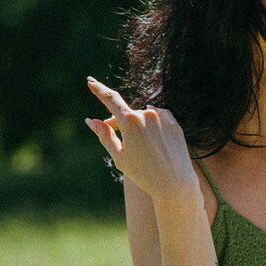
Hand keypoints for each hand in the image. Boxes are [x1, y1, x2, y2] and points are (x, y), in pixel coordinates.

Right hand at [85, 78, 198, 198]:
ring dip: (137, 125)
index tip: (90, 81)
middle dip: (119, 123)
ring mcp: (163, 117)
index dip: (99, 89)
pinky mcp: (174, 123)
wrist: (175, 184)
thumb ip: (105, 136)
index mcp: (130, 121)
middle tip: (113, 133)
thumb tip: (91, 120)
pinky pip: (159, 118)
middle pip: (127, 115)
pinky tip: (151, 134)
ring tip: (138, 145)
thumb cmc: (144, 173)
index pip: (111, 99)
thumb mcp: (119, 156)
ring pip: (143, 117)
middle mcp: (147, 114)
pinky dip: (152, 123)